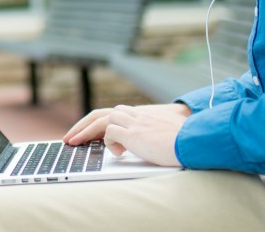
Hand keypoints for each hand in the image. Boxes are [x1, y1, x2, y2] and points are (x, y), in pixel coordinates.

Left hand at [64, 103, 190, 167]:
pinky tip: (119, 153)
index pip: (114, 113)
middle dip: (83, 125)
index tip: (87, 131)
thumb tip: (157, 139)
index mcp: (143, 114)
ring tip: (75, 143)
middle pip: (101, 113)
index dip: (98, 122)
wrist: (194, 139)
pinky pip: (110, 133)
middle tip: (70, 137)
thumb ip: (157, 130)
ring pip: (102, 119)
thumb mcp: (169, 130)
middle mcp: (136, 115)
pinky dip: (108, 143)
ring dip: (86, 132)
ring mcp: (134, 122)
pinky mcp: (133, 133)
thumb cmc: (186, 139)